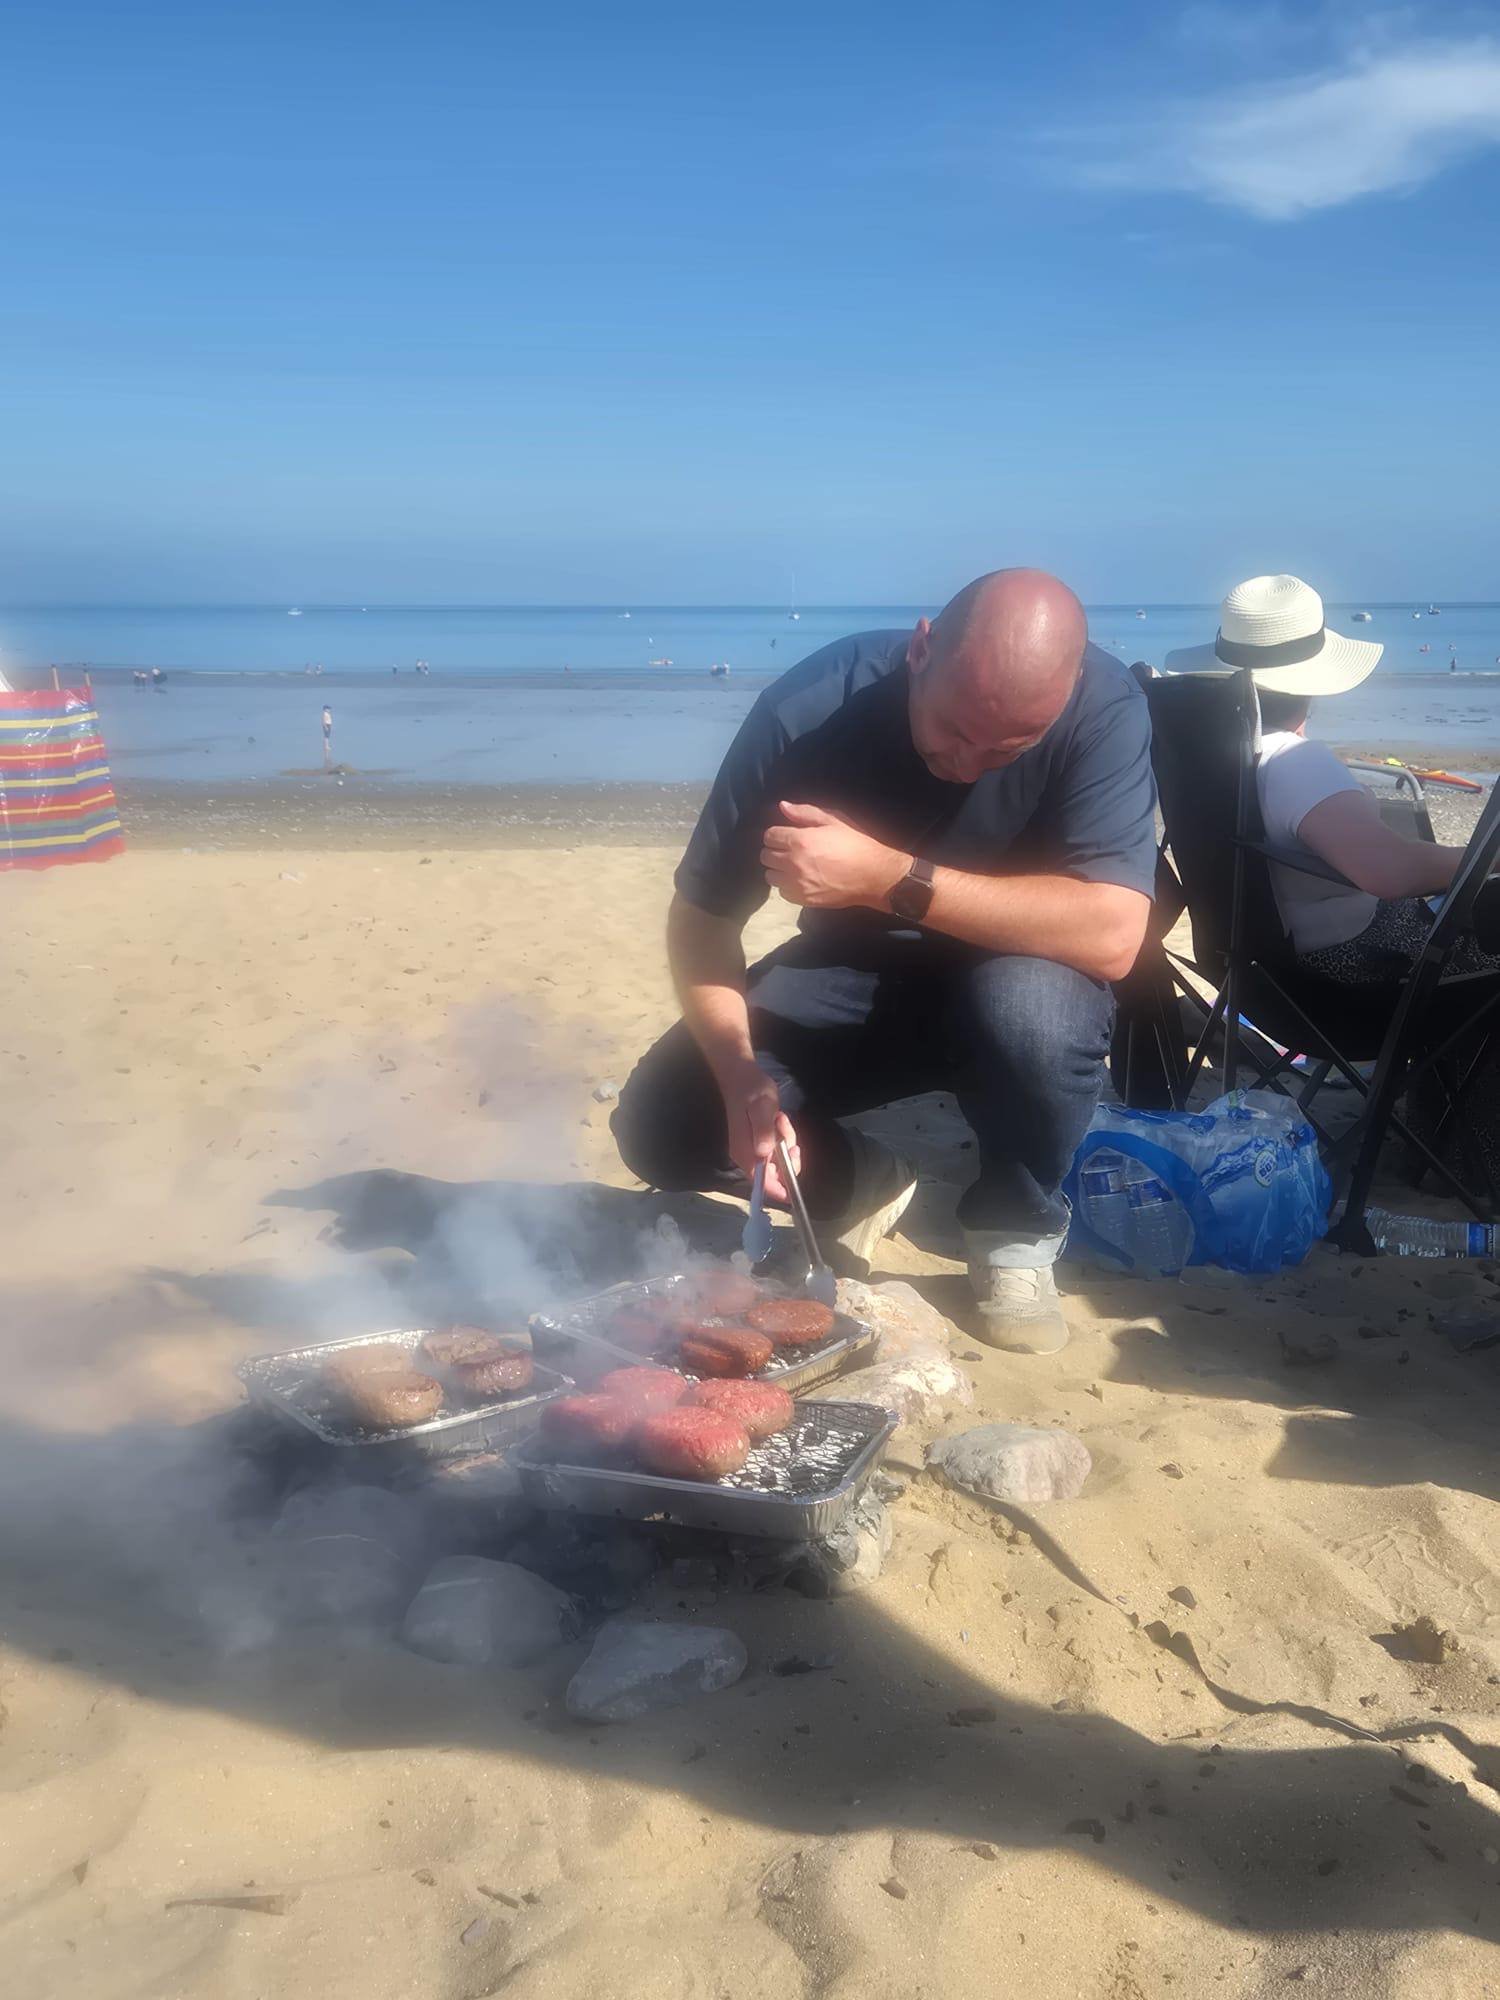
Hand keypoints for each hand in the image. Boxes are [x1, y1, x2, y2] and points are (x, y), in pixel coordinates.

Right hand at [715, 1055, 801, 1203]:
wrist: (741, 1076)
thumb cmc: (751, 1090)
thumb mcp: (762, 1107)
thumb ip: (764, 1131)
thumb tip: (765, 1154)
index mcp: (745, 1152)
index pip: (761, 1183)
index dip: (778, 1191)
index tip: (795, 1190)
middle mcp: (747, 1156)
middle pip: (773, 1175)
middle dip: (788, 1159)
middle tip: (788, 1136)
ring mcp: (752, 1149)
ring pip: (778, 1160)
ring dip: (786, 1143)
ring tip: (780, 1120)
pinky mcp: (759, 1142)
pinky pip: (777, 1149)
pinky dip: (783, 1137)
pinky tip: (778, 1120)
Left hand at [761, 801, 908, 909]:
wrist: (872, 875)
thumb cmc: (854, 844)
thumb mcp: (833, 820)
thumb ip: (805, 812)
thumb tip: (782, 806)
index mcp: (799, 841)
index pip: (769, 836)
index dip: (776, 834)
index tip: (786, 836)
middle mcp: (793, 863)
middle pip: (766, 856)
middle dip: (775, 851)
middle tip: (790, 850)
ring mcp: (797, 883)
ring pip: (770, 876)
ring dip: (778, 869)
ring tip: (793, 866)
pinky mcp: (803, 899)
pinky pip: (782, 892)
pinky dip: (787, 885)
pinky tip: (801, 880)